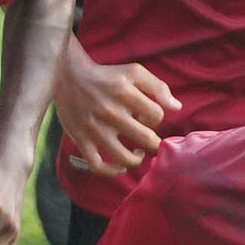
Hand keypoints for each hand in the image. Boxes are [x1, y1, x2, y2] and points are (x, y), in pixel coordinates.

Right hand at [53, 39, 171, 174]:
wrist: (67, 76)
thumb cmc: (106, 76)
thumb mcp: (134, 72)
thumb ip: (158, 87)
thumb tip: (177, 107)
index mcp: (125, 94)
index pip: (157, 116)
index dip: (156, 118)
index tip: (147, 117)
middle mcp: (111, 113)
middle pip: (146, 139)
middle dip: (152, 141)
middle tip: (148, 138)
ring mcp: (95, 129)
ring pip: (124, 157)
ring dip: (137, 159)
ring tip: (138, 152)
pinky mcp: (81, 139)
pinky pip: (97, 166)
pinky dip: (112, 171)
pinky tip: (121, 166)